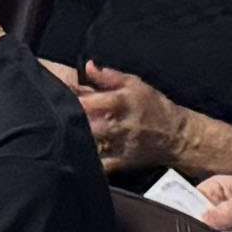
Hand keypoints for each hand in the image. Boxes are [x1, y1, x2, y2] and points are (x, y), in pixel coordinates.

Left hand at [62, 62, 185, 182]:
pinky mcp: (120, 162)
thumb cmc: (154, 106)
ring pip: (89, 145)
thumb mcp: (135, 84)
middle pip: (85, 125)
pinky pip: (99, 165)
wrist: (176, 135)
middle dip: (69, 121)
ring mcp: (118, 145)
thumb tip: (88, 66)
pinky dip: (87, 161)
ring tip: (63, 133)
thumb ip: (109, 76)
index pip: (87, 102)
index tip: (57, 96)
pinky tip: (76, 154)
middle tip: (55, 117)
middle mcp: (118, 125)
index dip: (69, 100)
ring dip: (75, 138)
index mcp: (120, 103)